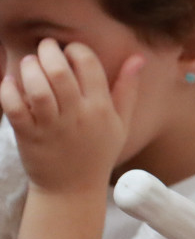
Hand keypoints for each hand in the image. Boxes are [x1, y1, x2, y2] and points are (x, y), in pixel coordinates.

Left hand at [0, 39, 142, 192]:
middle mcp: (78, 116)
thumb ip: (128, 89)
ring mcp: (52, 127)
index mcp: (101, 109)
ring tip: (28, 63)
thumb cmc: (97, 153)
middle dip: (48, 51)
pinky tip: (10, 83)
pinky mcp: (29, 136)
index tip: (69, 51)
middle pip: (59, 72)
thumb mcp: (120, 123)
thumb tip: (138, 58)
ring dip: (29, 68)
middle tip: (44, 47)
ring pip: (37, 88)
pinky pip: (15, 108)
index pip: (89, 65)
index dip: (76, 49)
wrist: (73, 190)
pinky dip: (8, 91)